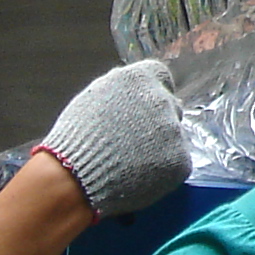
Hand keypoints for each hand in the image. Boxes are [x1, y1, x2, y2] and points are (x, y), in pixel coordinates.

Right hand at [35, 62, 187, 217]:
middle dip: (157, 121)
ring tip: (131, 161)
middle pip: (170, 106)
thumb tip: (136, 89)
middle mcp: (161, 100)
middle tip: (134, 141)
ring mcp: (173, 131)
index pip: (160, 76)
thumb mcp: (93, 98)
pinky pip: (177, 162)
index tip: (144, 107)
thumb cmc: (76, 139)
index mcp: (139, 79)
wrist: (74, 178)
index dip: (153, 92)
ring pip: (174, 136)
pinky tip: (140, 176)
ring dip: (160, 146)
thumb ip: (121, 89)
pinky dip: (163, 170)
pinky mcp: (180, 160)